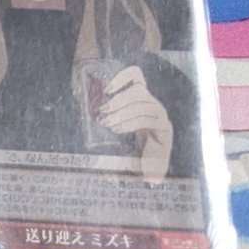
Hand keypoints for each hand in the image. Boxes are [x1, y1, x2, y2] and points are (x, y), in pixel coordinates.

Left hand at [97, 65, 174, 182]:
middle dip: (118, 99)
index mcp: (142, 100)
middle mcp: (153, 104)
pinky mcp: (165, 129)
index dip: (122, 77)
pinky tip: (118, 129)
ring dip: (122, 112)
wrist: (149, 171)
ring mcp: (161, 116)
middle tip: (102, 111)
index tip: (106, 89)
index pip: (136, 77)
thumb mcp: (116, 126)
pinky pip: (147, 119)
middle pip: (138, 90)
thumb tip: (84, 99)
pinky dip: (130, 122)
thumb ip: (105, 113)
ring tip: (107, 122)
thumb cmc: (129, 146)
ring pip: (142, 104)